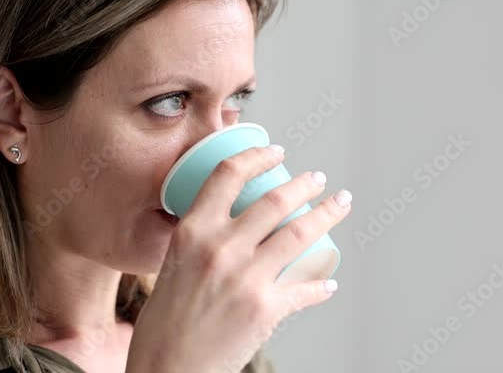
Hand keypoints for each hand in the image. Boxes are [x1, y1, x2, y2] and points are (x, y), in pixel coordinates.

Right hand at [127, 144, 351, 372]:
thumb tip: (230, 231)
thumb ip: (199, 245)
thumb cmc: (164, 325)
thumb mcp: (172, 267)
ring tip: (339, 204)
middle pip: (274, 199)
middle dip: (305, 183)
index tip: (275, 150)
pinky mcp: (266, 309)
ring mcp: (246, 278)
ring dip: (327, 213)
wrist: (168, 371)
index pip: (228, 175)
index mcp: (192, 232)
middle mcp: (220, 248)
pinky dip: (320, 284)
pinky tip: (328, 282)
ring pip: (300, 232)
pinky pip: (305, 288)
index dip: (256, 155)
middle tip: (317, 179)